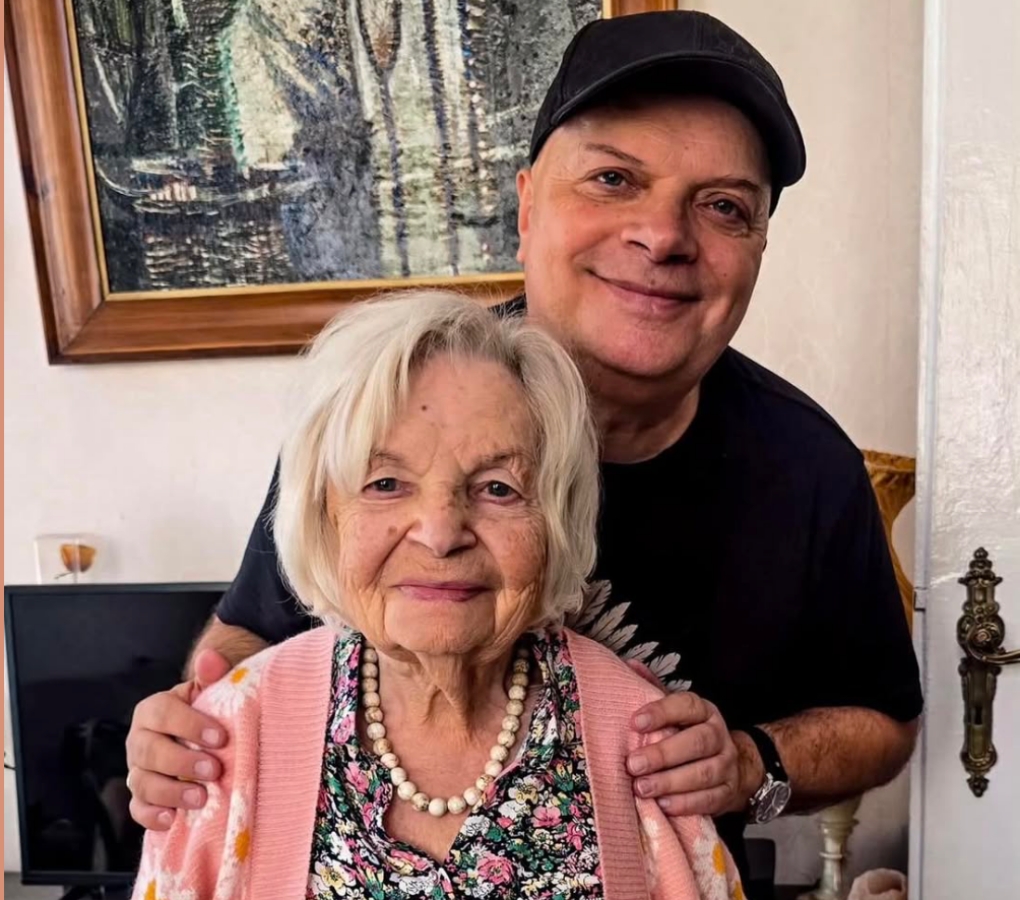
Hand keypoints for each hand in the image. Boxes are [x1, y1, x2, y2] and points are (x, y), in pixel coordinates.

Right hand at [126, 649, 230, 829]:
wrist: (203, 735)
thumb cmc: (209, 711)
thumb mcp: (212, 690)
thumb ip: (212, 674)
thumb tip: (210, 658)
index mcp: (154, 710)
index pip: (163, 714)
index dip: (189, 725)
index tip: (220, 738)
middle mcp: (140, 739)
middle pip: (149, 752)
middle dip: (181, 762)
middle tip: (214, 770)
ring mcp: (138, 770)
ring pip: (142, 782)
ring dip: (170, 791)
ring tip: (201, 797)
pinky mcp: (142, 796)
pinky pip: (138, 809)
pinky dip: (151, 816)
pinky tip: (171, 819)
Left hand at [626, 691, 760, 816]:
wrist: (734, 765)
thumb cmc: (689, 733)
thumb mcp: (676, 710)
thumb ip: (653, 689)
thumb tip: (630, 665)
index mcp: (704, 711)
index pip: (686, 705)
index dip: (662, 712)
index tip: (634, 722)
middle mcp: (719, 735)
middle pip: (697, 742)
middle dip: (663, 754)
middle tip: (633, 764)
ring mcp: (727, 765)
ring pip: (703, 773)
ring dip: (671, 782)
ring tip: (642, 788)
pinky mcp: (728, 792)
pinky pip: (709, 800)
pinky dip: (686, 804)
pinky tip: (663, 805)